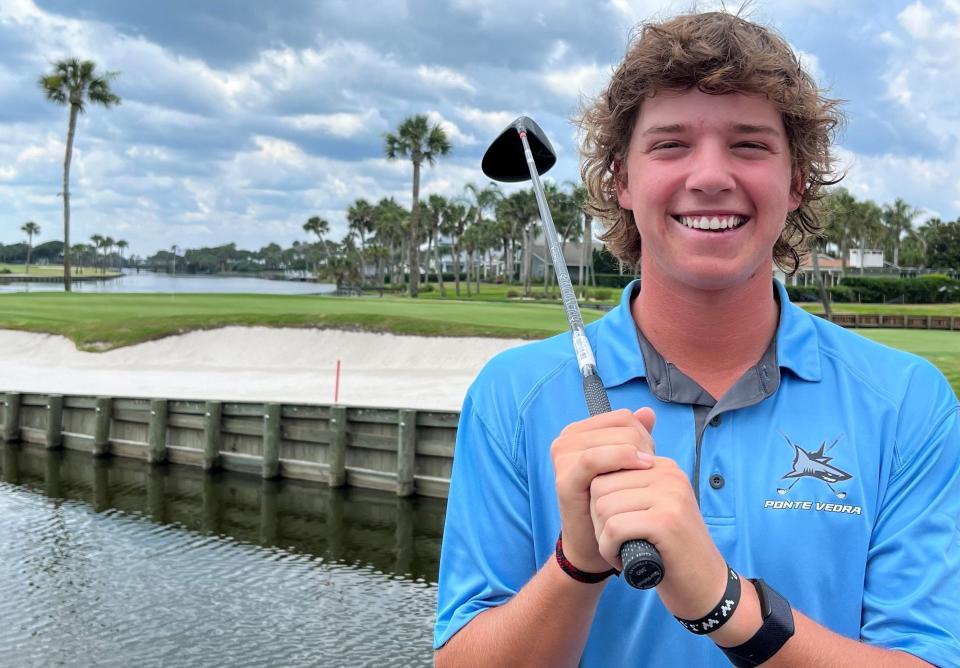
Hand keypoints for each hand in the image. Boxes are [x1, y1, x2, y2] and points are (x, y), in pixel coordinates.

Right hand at [550, 408, 656, 574]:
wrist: (595, 544)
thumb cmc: (612, 503)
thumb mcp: (626, 468)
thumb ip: (635, 439)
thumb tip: (648, 412)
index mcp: (578, 433)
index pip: (622, 418)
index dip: (644, 434)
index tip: (651, 459)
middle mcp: (565, 440)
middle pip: (620, 426)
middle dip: (643, 446)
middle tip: (649, 472)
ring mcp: (561, 458)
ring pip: (612, 439)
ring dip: (637, 455)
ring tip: (645, 475)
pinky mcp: (564, 479)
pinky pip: (593, 459)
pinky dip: (622, 460)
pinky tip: (642, 470)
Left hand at [589, 457, 727, 617]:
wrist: (706, 588)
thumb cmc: (671, 550)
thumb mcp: (655, 508)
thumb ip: (632, 488)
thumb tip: (591, 472)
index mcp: (664, 467)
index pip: (606, 469)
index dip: (600, 502)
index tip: (616, 524)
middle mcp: (669, 475)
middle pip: (600, 486)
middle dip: (597, 519)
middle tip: (615, 542)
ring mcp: (670, 497)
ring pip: (603, 507)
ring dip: (603, 537)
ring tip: (621, 551)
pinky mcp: (665, 522)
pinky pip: (613, 528)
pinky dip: (608, 549)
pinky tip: (623, 561)